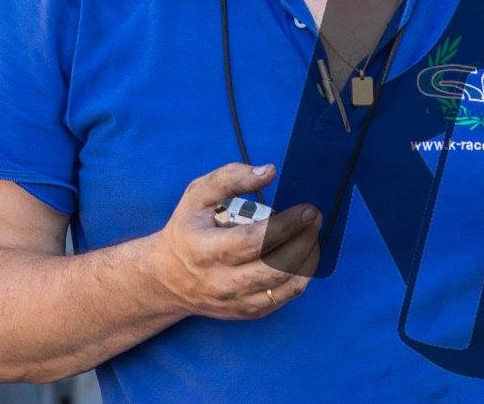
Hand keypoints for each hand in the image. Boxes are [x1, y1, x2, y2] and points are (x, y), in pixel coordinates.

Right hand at [147, 163, 319, 319]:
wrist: (168, 277)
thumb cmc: (186, 230)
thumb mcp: (198, 195)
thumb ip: (231, 178)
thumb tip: (269, 172)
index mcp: (204, 249)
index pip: (254, 241)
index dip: (286, 226)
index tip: (307, 210)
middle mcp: (220, 281)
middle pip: (275, 267)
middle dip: (304, 242)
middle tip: (315, 221)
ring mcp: (235, 301)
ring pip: (284, 286)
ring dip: (307, 259)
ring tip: (312, 237)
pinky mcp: (247, 312)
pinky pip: (283, 298)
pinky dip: (299, 277)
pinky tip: (302, 257)